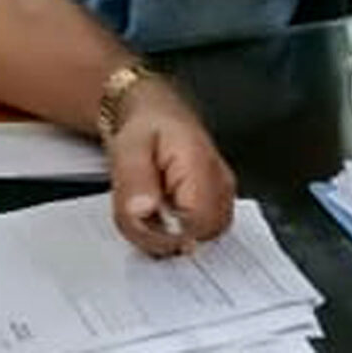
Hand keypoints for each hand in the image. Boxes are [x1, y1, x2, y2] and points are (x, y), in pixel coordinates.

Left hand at [106, 77, 234, 255]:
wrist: (157, 115)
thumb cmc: (145, 129)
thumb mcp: (127, 149)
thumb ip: (134, 182)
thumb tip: (143, 212)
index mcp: (201, 165)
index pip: (195, 224)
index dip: (164, 234)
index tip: (142, 217)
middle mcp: (221, 181)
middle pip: (202, 236)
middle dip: (167, 237)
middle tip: (144, 210)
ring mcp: (224, 192)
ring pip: (203, 237)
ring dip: (171, 235)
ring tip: (152, 207)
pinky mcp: (220, 200)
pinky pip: (203, 232)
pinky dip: (179, 231)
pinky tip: (164, 211)